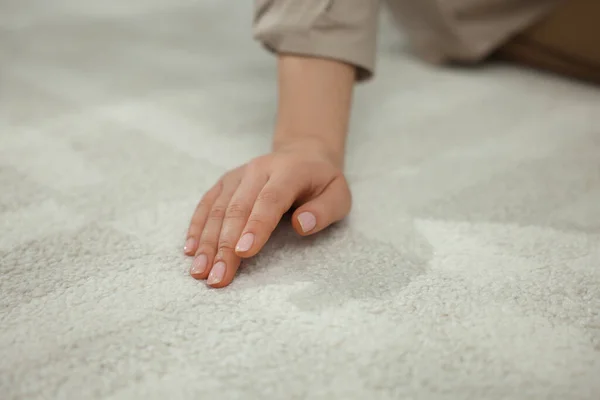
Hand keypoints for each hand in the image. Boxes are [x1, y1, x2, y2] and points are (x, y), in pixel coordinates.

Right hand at [183, 141, 351, 287]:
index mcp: (288, 172)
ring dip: (207, 242)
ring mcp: (239, 175)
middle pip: (237, 208)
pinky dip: (197, 227)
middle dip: (225, 245)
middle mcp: (259, 170)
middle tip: (218, 277)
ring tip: (200, 272)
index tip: (243, 253)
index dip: (256, 226)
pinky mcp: (226, 182)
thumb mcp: (338, 195)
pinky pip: (207, 204)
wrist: (303, 155)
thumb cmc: (321, 183)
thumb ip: (324, 211)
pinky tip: (191, 250)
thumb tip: (301, 225)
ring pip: (218, 208)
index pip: (269, 200)